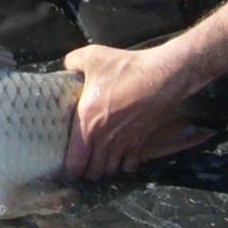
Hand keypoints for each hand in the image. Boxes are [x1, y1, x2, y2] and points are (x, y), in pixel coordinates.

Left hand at [61, 42, 200, 180]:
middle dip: (87, 170)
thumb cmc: (125, 68)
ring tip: (100, 162)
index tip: (67, 164)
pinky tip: (121, 157)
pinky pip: (130, 165)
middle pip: (93, 170)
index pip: (75, 161)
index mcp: (88, 123)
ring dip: (104, 169)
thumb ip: (72, 61)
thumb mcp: (92, 57)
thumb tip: (66, 65)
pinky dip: (124, 166)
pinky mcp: (141, 142)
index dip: (70, 167)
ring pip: (110, 170)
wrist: (161, 76)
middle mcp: (105, 139)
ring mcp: (124, 143)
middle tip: (83, 164)